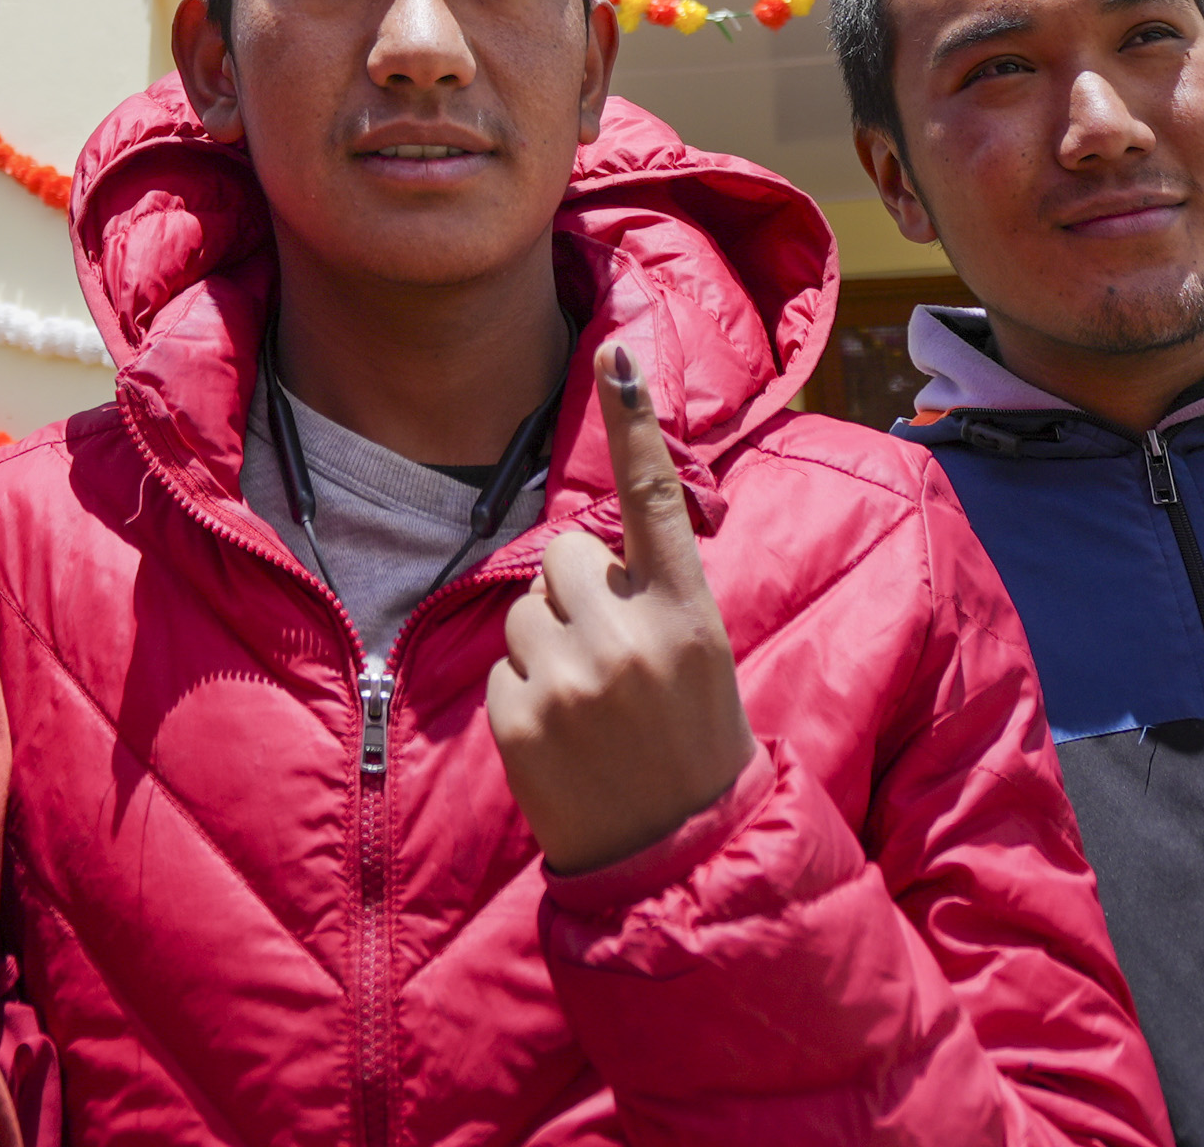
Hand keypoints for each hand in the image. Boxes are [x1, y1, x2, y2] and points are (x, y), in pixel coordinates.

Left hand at [485, 345, 753, 873]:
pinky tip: (565, 742)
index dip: (634, 423)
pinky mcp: (520, 720)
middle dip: (577, 591)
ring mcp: (571, 680)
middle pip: (565, 556)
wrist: (679, 855)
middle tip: (614, 656)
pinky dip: (526, 698)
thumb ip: (652, 593)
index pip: (656, 499)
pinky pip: (503, 669)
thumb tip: (587, 546)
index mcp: (686, 613)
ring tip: (592, 708)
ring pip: (525, 612)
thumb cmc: (692, 741)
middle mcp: (629, 636)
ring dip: (548, 646)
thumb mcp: (700, 654)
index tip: (615, 349)